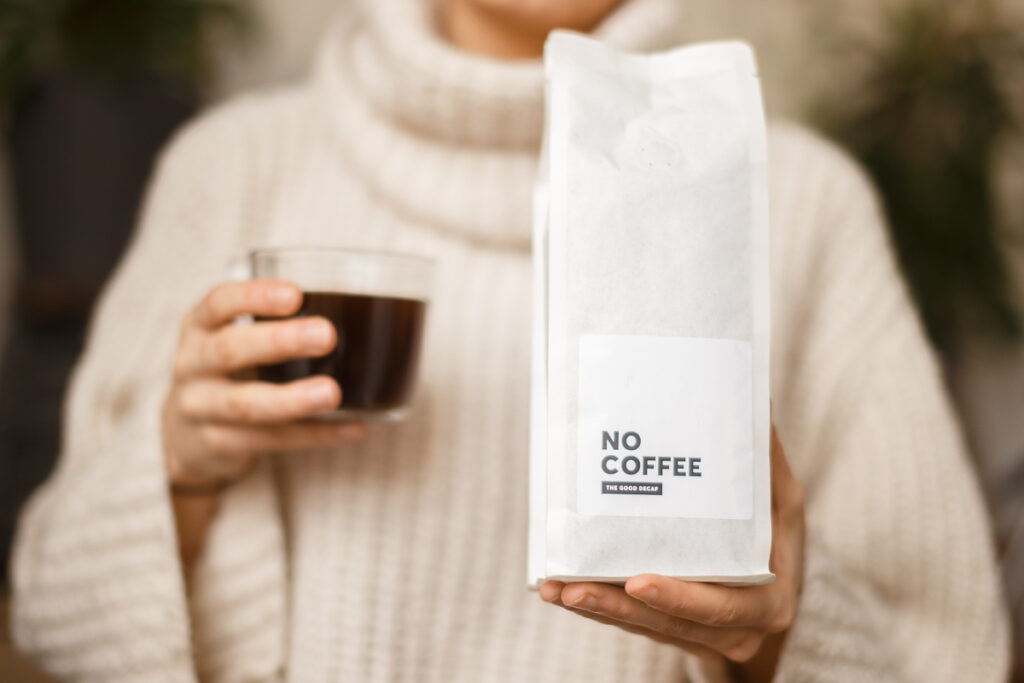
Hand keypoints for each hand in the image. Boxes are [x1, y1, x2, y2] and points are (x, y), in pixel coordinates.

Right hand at [162, 279, 365, 487]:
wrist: (184, 435)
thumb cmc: (229, 371)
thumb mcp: (236, 340)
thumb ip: (276, 325)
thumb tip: (359, 311)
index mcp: (199, 327)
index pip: (218, 303)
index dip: (254, 297)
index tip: (295, 295)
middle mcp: (192, 364)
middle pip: (229, 350)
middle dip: (278, 342)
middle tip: (326, 335)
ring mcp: (199, 408)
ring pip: (245, 405)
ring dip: (292, 399)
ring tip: (333, 393)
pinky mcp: (217, 445)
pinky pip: (268, 441)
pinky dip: (313, 435)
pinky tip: (351, 428)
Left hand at [540, 426, 804, 680]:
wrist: (775, 580)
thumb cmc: (775, 530)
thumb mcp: (780, 496)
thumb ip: (763, 460)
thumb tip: (751, 399)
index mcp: (767, 599)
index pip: (722, 605)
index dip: (679, 598)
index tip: (637, 579)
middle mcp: (736, 631)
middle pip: (669, 625)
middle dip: (617, 607)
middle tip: (574, 588)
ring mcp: (704, 639)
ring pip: (643, 627)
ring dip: (598, 609)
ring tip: (557, 589)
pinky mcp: (673, 635)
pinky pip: (632, 625)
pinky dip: (600, 609)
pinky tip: (563, 592)